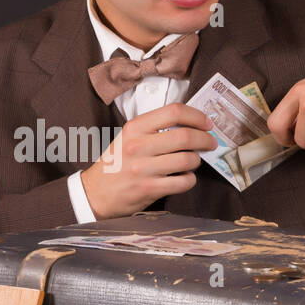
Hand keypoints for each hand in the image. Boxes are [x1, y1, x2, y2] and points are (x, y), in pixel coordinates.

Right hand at [80, 103, 217, 219]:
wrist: (94, 193)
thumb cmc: (116, 163)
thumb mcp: (127, 137)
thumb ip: (153, 128)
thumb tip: (190, 123)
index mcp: (134, 128)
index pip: (174, 112)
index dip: (197, 116)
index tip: (206, 123)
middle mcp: (138, 146)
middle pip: (185, 136)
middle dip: (205, 139)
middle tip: (210, 143)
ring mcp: (143, 169)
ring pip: (187, 160)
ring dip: (196, 161)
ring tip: (193, 162)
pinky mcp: (149, 189)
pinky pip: (183, 182)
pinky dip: (190, 180)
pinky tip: (184, 178)